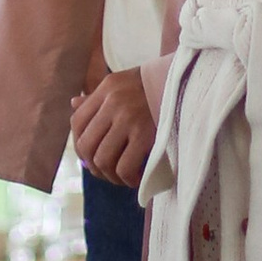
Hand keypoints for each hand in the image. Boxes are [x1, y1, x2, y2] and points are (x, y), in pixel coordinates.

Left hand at [71, 67, 157, 189]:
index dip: (80, 144)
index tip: (92, 155)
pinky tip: (136, 178)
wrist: (188, 81)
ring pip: (102, 160)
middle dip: (93, 165)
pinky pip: (124, 167)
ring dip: (110, 176)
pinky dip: (127, 179)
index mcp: (106, 89)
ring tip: (122, 177)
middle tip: (107, 172)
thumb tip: (73, 104)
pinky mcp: (145, 134)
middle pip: (86, 145)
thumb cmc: (155, 84)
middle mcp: (113, 103)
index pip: (77, 122)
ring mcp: (128, 119)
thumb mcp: (122, 82)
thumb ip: (98, 96)